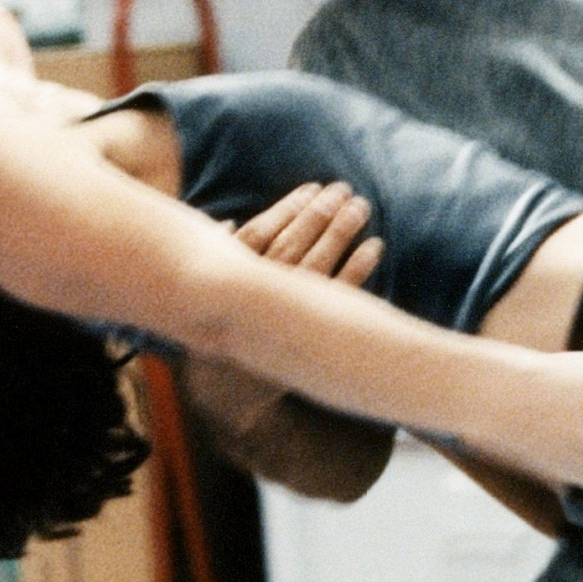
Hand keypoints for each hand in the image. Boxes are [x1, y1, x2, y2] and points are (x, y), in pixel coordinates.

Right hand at [182, 182, 389, 435]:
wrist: (232, 394)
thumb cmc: (222, 331)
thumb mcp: (208, 294)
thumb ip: (220, 258)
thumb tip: (225, 223)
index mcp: (229, 280)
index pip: (259, 234)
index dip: (288, 209)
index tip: (313, 187)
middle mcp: (254, 296)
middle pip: (291, 245)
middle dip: (319, 213)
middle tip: (345, 188)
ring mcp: (283, 316)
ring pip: (315, 266)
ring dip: (340, 232)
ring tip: (362, 206)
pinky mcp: (308, 336)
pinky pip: (338, 298)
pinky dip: (358, 269)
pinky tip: (375, 246)